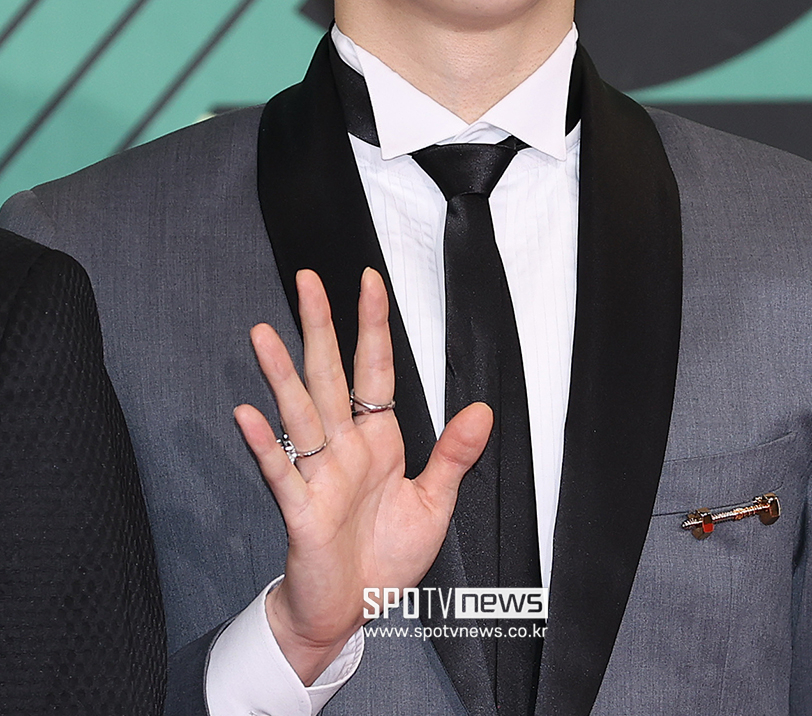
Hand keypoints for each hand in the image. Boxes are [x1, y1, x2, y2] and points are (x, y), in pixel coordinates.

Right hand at [234, 267, 491, 684]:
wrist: (352, 612)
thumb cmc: (385, 556)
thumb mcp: (434, 504)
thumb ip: (454, 456)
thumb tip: (483, 411)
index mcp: (376, 438)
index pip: (374, 369)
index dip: (372, 325)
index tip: (369, 281)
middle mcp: (343, 447)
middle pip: (328, 375)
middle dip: (319, 326)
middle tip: (306, 280)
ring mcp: (319, 475)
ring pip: (299, 413)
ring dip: (280, 374)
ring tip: (263, 334)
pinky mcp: (301, 512)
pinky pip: (282, 473)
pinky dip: (265, 445)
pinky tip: (248, 414)